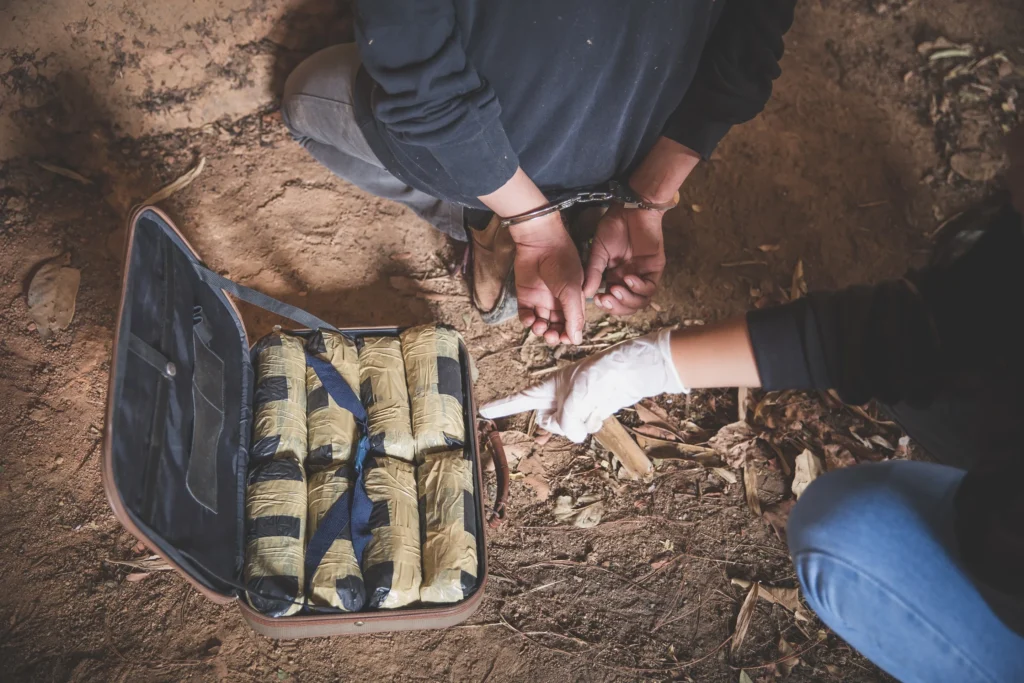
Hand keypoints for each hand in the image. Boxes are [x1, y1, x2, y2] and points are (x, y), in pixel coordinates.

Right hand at [479, 329, 686, 441]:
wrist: (628, 372)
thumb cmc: (598, 375)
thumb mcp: (576, 399)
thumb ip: (566, 421)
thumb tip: (572, 435)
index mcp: (546, 387)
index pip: (517, 400)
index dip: (500, 407)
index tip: (483, 411)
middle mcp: (556, 397)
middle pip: (545, 423)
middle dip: (560, 423)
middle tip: (575, 409)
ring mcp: (572, 406)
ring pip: (566, 429)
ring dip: (580, 423)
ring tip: (592, 405)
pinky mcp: (588, 412)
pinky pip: (583, 429)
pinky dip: (592, 423)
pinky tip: (600, 410)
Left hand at [511, 214, 585, 344]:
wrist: (540, 243)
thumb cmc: (561, 263)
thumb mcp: (572, 290)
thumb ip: (574, 316)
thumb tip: (576, 340)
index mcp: (574, 299)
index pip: (573, 323)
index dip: (569, 334)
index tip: (564, 339)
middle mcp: (558, 301)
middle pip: (557, 326)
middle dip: (554, 335)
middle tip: (551, 336)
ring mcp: (541, 298)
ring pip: (542, 323)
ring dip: (540, 330)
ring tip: (540, 327)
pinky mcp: (526, 296)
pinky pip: (526, 314)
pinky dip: (527, 321)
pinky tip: (530, 319)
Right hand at [583, 205, 665, 314]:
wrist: (631, 209)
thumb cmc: (613, 227)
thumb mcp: (598, 251)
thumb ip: (594, 272)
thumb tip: (586, 294)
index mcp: (615, 277)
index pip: (613, 301)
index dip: (607, 305)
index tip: (597, 300)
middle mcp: (630, 279)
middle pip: (628, 305)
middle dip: (617, 306)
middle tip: (606, 299)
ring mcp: (644, 274)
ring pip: (640, 301)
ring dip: (628, 300)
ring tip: (615, 289)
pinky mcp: (655, 268)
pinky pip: (650, 287)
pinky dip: (638, 287)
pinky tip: (628, 278)